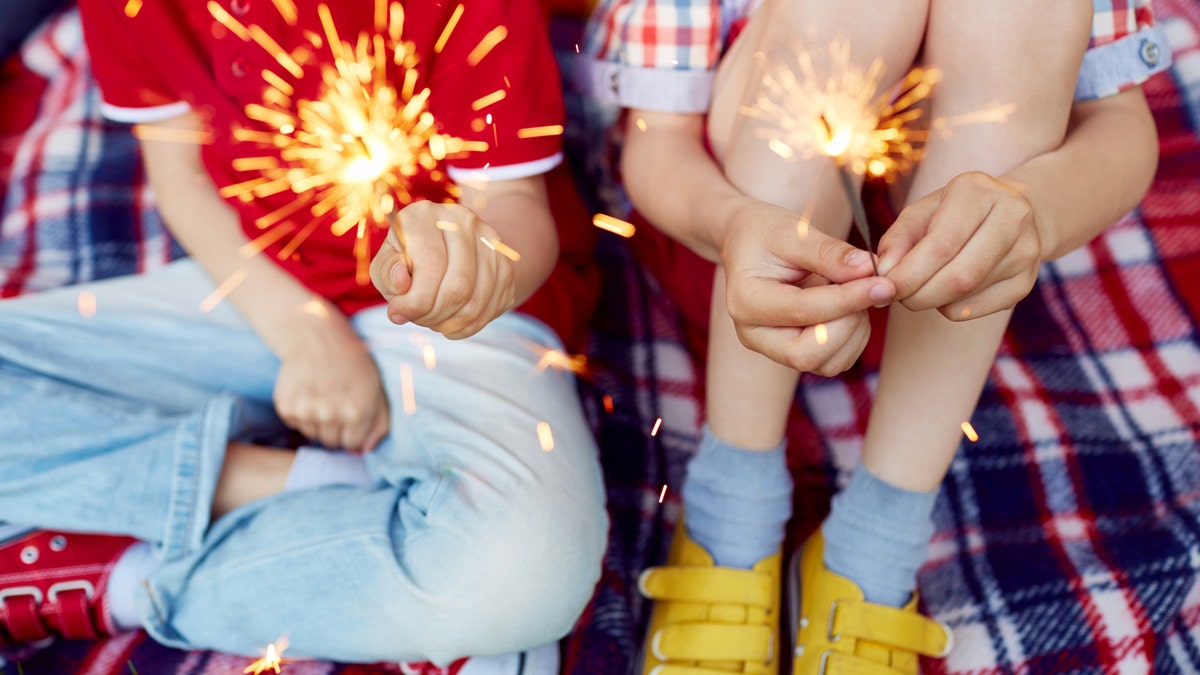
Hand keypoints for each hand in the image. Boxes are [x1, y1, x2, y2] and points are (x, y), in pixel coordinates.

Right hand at [273, 314, 389, 452]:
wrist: (316, 336)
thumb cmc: (352, 364)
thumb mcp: (377, 389)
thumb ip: (379, 425)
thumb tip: (364, 451)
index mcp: (357, 412)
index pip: (352, 445)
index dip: (352, 431)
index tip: (350, 414)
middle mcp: (331, 414)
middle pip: (331, 443)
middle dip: (336, 429)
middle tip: (336, 403)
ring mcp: (306, 411)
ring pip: (312, 435)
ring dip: (318, 422)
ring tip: (322, 395)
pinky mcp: (286, 406)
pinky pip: (296, 424)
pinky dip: (301, 413)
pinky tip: (307, 391)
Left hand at [370, 201, 516, 338]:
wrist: (446, 250)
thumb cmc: (407, 260)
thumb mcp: (386, 263)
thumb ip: (387, 273)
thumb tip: (402, 283)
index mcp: (425, 215)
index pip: (431, 265)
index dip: (414, 301)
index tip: (398, 313)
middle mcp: (463, 220)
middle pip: (458, 287)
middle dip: (433, 315)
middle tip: (419, 318)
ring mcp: (490, 242)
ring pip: (476, 302)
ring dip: (450, 323)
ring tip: (434, 321)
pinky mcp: (505, 265)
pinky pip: (490, 308)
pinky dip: (467, 326)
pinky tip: (452, 322)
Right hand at [721, 200, 895, 374]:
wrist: (749, 243)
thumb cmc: (766, 233)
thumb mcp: (793, 232)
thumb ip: (828, 252)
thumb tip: (867, 269)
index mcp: (745, 301)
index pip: (802, 311)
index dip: (847, 299)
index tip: (882, 283)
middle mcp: (755, 334)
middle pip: (807, 354)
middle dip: (847, 324)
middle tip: (864, 287)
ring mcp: (774, 349)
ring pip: (827, 362)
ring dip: (854, 330)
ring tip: (853, 291)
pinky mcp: (795, 353)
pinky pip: (835, 360)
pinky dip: (854, 337)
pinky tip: (849, 306)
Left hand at [877, 171, 1043, 320]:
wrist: (1009, 214)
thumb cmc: (953, 213)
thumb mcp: (921, 213)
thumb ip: (897, 240)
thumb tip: (883, 274)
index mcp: (978, 191)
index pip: (941, 244)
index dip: (909, 274)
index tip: (883, 288)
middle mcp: (1011, 217)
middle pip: (960, 275)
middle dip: (919, 294)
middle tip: (897, 296)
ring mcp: (1026, 250)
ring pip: (968, 294)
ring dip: (932, 300)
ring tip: (919, 288)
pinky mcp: (1028, 280)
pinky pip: (980, 308)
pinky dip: (952, 308)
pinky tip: (946, 293)